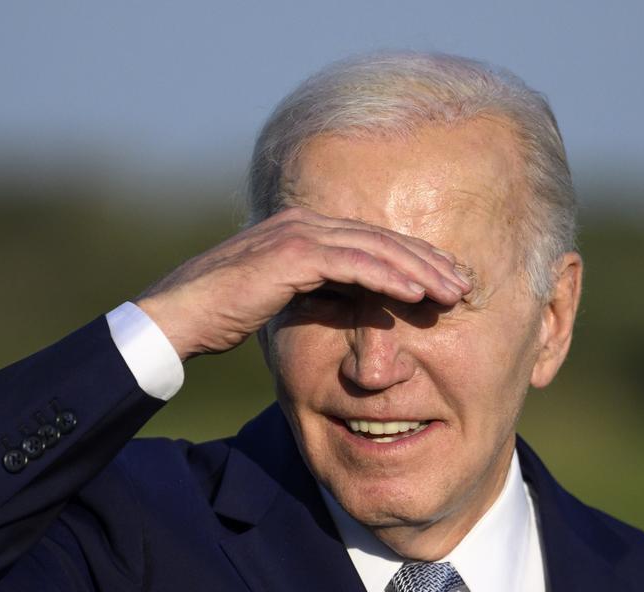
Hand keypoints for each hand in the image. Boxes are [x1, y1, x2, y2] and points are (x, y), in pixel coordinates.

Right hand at [135, 207, 471, 360]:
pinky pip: (353, 265)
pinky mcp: (292, 255)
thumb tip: (340, 308)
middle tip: (466, 285)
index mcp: (304, 230)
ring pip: (376, 249)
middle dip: (429, 262)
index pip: (372, 241)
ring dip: (420, 271)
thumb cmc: (220, 314)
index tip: (446, 280)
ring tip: (454, 293)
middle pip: (383, 239)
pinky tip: (417, 295)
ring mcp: (299, 234)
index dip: (413, 259)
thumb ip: (310, 293)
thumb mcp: (277, 300)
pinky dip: (388, 278)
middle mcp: (305, 223)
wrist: (177, 317)